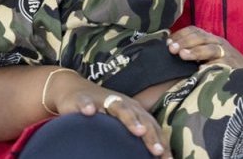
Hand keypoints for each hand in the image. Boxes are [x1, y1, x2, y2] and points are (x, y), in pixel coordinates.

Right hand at [45, 70, 171, 157]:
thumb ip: (135, 137)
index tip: (167, 158)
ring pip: (118, 107)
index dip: (159, 141)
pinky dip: (88, 106)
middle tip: (158, 150)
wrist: (75, 90)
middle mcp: (122, 104)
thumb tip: (155, 157)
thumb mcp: (121, 123)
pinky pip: (85, 102)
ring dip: (129, 118)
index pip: (150, 126)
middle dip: (150, 134)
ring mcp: (103, 100)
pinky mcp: (83, 100)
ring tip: (138, 131)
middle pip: (139, 118)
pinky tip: (89, 112)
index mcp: (133, 110)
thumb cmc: (103, 111)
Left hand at [166, 26, 242, 67]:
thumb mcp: (208, 56)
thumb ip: (194, 52)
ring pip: (210, 48)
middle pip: (200, 37)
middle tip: (171, 49)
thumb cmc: (223, 67)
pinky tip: (200, 70)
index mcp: (211, 39)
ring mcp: (226, 54)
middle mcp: (218, 43)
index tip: (167, 42)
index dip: (180, 35)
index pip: (194, 30)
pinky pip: (221, 64)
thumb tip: (171, 51)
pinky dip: (210, 66)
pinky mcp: (233, 66)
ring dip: (195, 51)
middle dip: (184, 42)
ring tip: (182, 55)